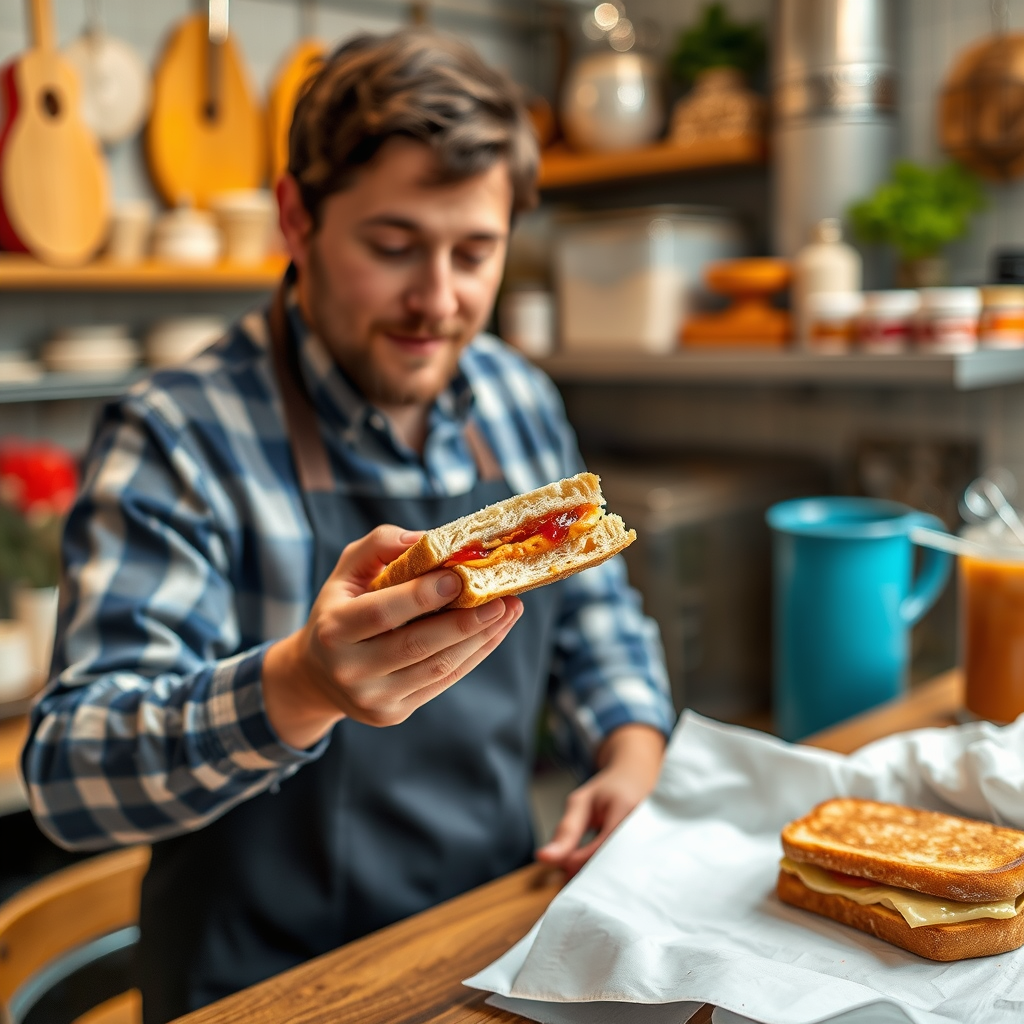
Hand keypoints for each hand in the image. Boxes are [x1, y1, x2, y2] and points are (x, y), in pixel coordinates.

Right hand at [263, 525, 522, 747]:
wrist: (318, 675)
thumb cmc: (340, 608)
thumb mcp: (347, 571)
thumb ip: (380, 546)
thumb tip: (427, 539)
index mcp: (334, 629)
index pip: (382, 612)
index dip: (422, 596)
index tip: (459, 577)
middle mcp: (350, 669)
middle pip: (417, 645)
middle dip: (465, 621)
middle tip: (503, 597)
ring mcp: (373, 698)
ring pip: (438, 667)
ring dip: (480, 638)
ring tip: (509, 610)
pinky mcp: (393, 713)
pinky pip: (443, 682)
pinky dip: (474, 655)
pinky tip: (494, 632)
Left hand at [535, 724, 665, 876]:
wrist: (639, 776)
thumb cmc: (609, 789)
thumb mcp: (581, 802)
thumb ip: (565, 832)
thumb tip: (544, 858)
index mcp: (626, 809)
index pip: (599, 851)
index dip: (577, 862)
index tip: (565, 861)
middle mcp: (647, 826)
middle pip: (615, 867)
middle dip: (590, 874)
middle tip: (575, 868)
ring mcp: (658, 840)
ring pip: (625, 873)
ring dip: (603, 876)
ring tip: (591, 863)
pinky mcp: (660, 851)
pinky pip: (635, 870)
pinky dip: (616, 873)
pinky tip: (606, 866)